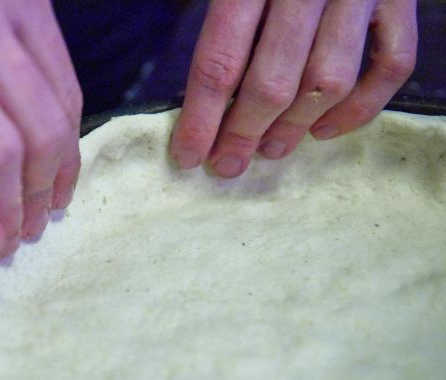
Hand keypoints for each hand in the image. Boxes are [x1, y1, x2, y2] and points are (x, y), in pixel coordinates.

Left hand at [171, 0, 416, 176]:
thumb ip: (209, 5)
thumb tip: (193, 76)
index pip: (220, 61)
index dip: (202, 118)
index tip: (188, 154)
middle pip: (273, 82)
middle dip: (243, 133)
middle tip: (226, 165)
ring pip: (329, 82)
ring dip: (295, 128)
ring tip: (268, 150)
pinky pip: (390, 65)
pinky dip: (362, 108)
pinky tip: (325, 131)